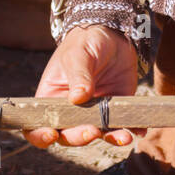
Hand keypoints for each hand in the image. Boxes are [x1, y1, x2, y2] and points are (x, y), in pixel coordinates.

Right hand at [24, 25, 139, 147]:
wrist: (112, 36)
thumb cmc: (85, 43)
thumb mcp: (77, 55)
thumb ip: (78, 75)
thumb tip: (77, 97)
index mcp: (51, 99)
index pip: (37, 124)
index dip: (40, 135)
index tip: (51, 135)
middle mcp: (71, 111)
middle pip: (69, 135)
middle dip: (79, 137)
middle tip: (92, 130)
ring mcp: (94, 113)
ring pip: (98, 135)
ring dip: (109, 139)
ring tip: (123, 137)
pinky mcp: (116, 110)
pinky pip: (122, 126)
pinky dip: (131, 132)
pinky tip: (138, 131)